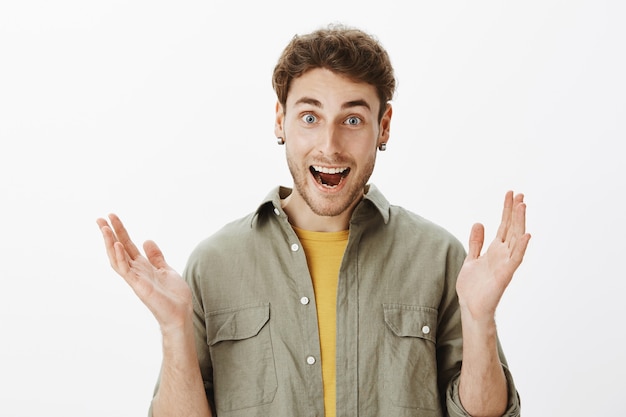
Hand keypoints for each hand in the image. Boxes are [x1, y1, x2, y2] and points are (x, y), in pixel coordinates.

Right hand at [97, 214, 192, 332]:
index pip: (128, 245)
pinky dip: (121, 257)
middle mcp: (136, 271)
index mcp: (142, 266)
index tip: (111, 217)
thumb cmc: (173, 296)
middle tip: (99, 218)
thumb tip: (146, 240)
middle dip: (109, 234)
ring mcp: (136, 279)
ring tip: (104, 228)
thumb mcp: (165, 269)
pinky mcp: (139, 286)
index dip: (120, 231)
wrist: (180, 314)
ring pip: (117, 258)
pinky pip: (126, 270)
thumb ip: (155, 257)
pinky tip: (118, 245)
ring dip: (110, 243)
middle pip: (119, 249)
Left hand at [456, 191, 530, 320]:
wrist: (470, 307)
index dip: (507, 210)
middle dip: (515, 212)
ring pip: (516, 239)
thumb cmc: (473, 287)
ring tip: (523, 206)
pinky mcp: (505, 274)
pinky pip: (516, 259)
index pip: (504, 225)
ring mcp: (505, 263)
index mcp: (495, 250)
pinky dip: (522, 247)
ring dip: (520, 223)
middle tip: (520, 194)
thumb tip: (479, 222)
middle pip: (512, 228)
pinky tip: (527, 235)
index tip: (511, 194)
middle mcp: (502, 254)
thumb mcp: (471, 258)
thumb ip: (476, 242)